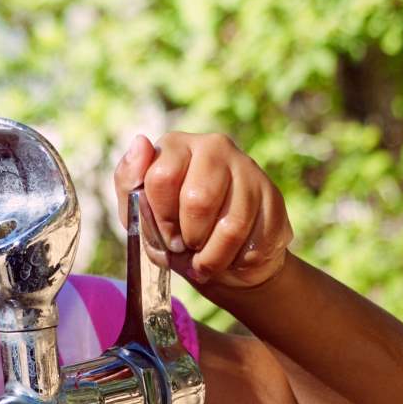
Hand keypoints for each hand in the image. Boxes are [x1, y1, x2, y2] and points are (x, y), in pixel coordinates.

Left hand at [113, 132, 292, 288]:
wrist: (219, 257)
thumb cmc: (170, 229)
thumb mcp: (137, 212)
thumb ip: (129, 181)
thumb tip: (140, 142)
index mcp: (176, 146)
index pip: (161, 178)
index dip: (161, 218)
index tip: (165, 234)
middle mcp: (214, 147)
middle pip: (198, 200)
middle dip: (189, 237)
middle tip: (187, 246)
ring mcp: (248, 168)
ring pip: (232, 226)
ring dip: (214, 257)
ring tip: (206, 260)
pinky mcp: (274, 196)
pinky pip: (257, 240)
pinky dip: (239, 261)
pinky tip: (232, 256)